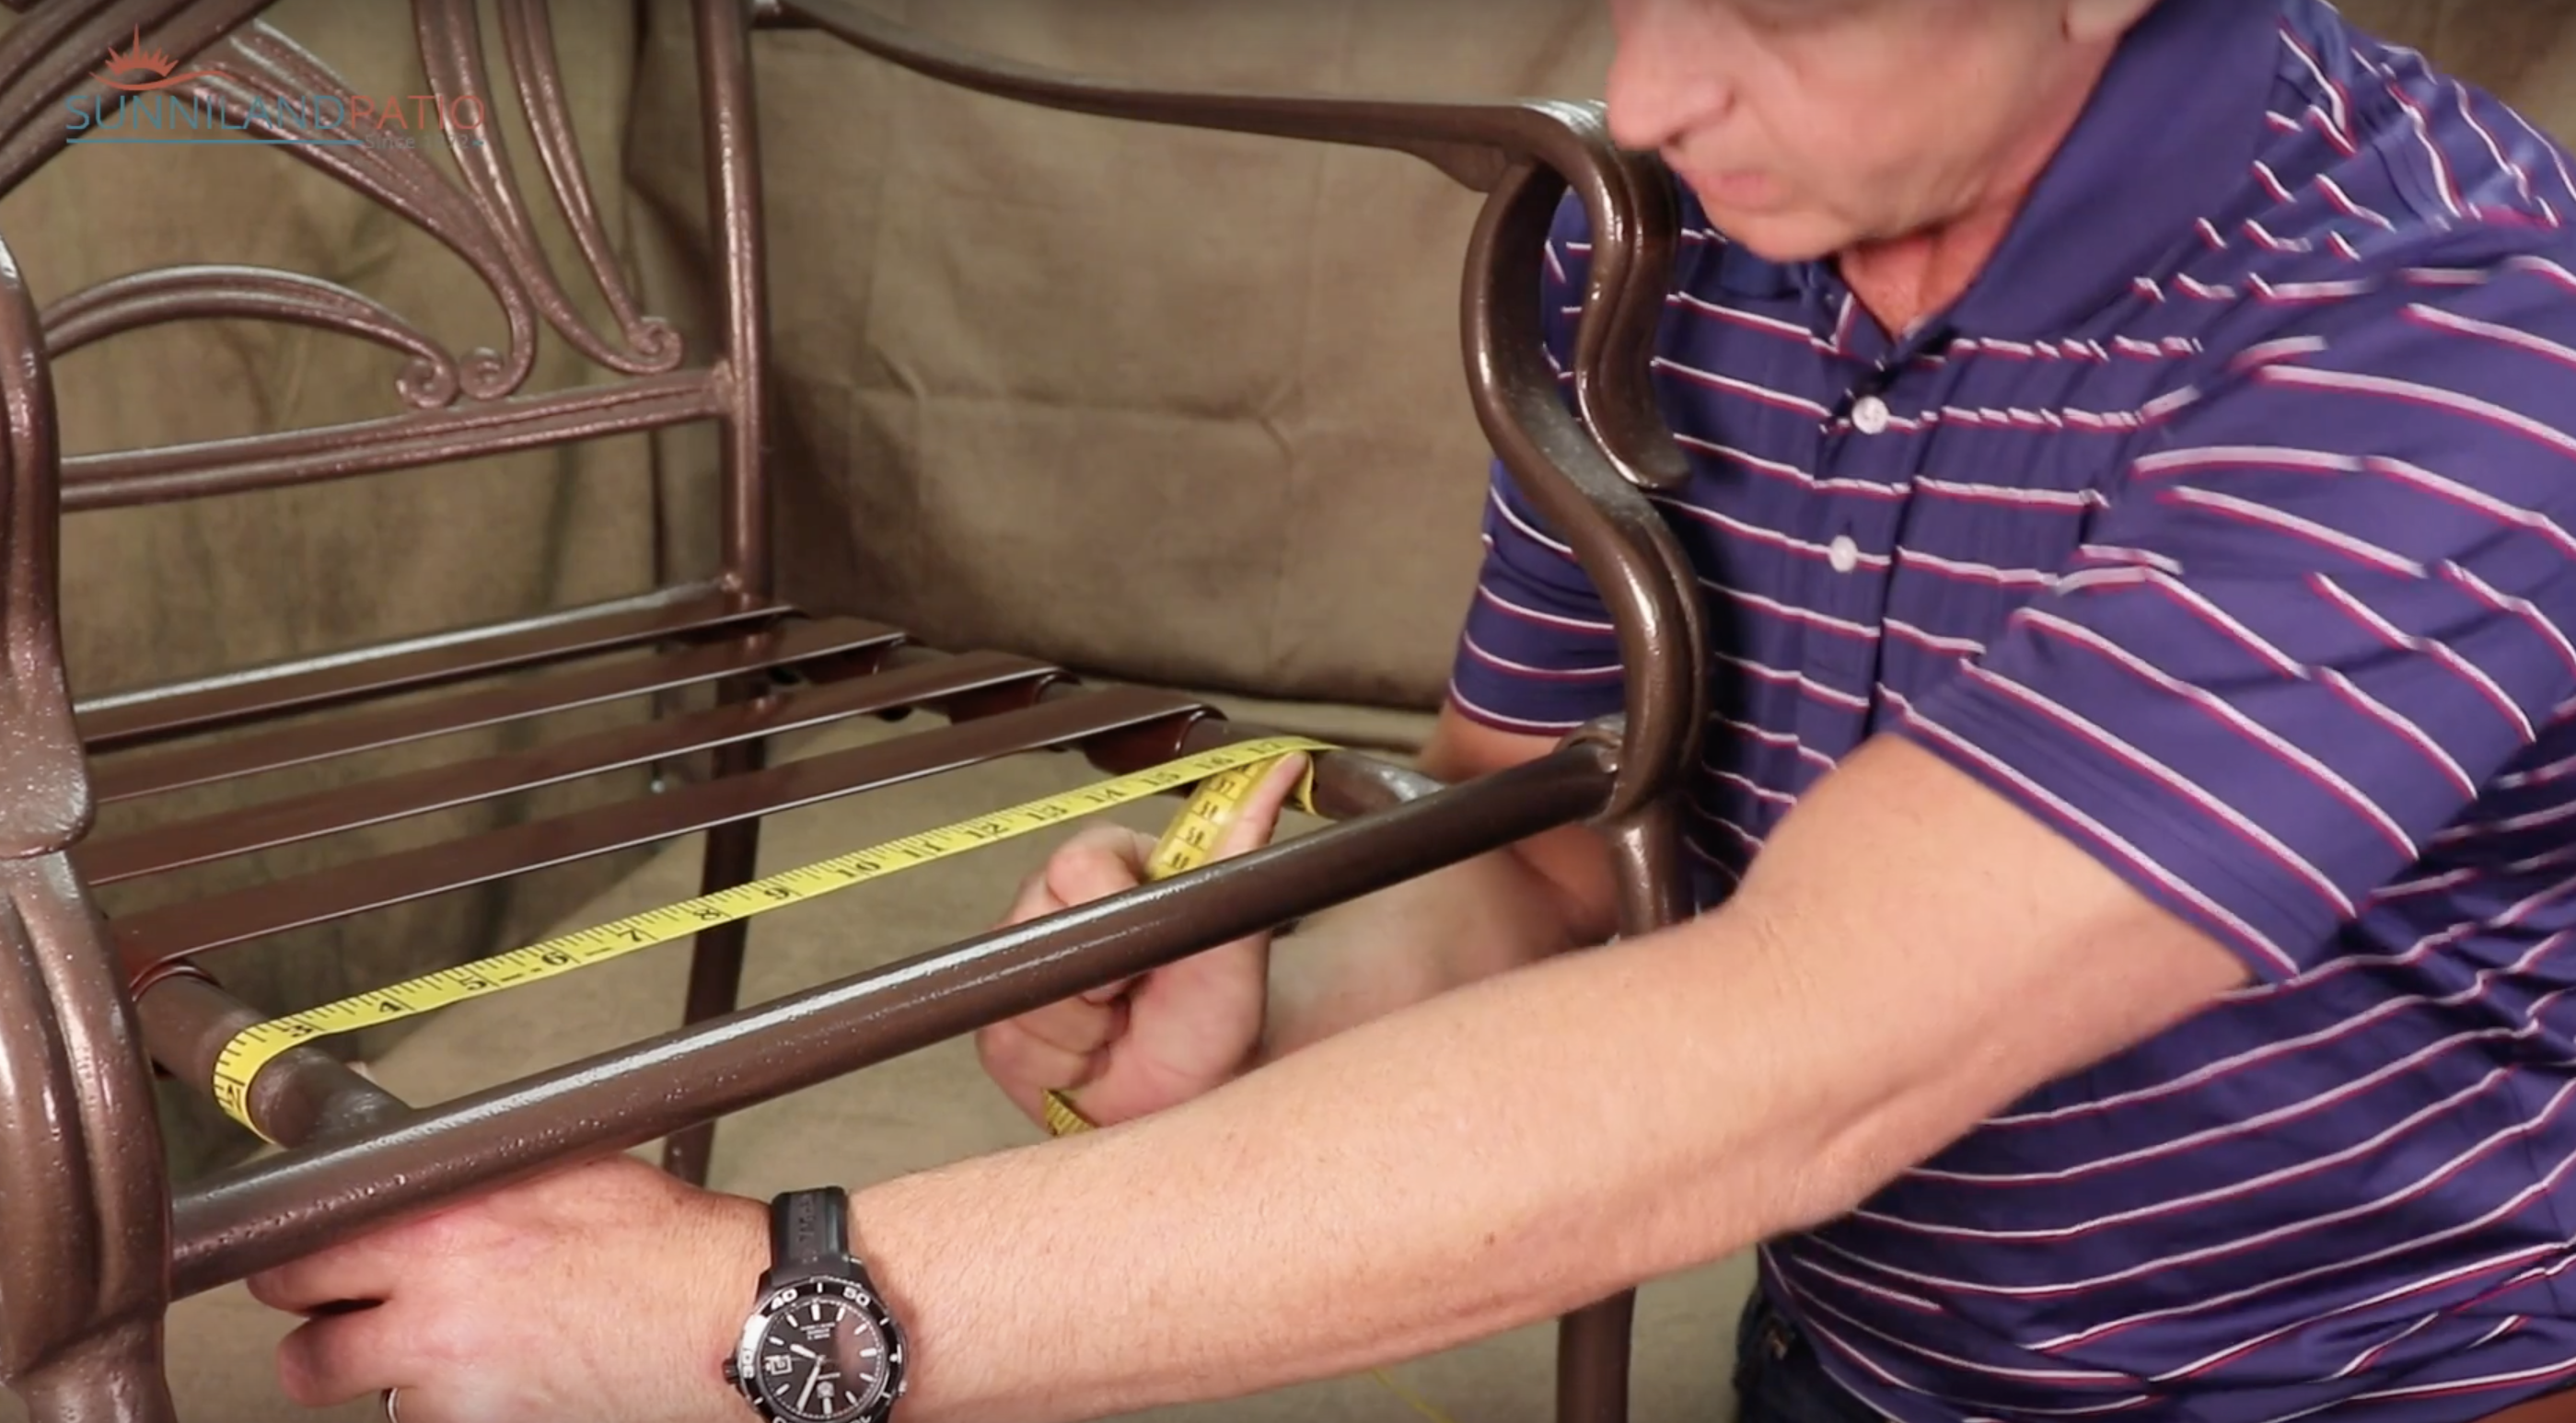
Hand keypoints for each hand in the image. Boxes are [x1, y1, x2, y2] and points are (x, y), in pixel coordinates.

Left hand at [247, 1153, 765, 1422]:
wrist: (718, 1315)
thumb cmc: (658, 1241)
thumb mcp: (553, 1174)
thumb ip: (466, 1181)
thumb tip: (415, 1173)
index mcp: (437, 1232)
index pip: (297, 1261)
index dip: (293, 1263)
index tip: (305, 1262)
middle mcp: (431, 1314)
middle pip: (304, 1355)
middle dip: (318, 1337)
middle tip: (343, 1319)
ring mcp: (455, 1387)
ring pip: (368, 1397)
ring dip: (388, 1374)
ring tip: (439, 1344)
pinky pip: (432, 1421)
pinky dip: (449, 1401)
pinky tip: (495, 1367)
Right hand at [975, 754, 1307, 1128]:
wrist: (1194, 1089)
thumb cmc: (1214, 1008)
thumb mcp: (1236, 931)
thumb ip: (1246, 849)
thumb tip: (1287, 766)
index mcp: (1105, 865)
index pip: (1073, 865)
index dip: (1105, 915)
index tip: (1143, 958)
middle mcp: (1051, 905)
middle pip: (1029, 928)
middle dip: (1092, 987)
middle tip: (1133, 999)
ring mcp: (1018, 963)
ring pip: (1019, 993)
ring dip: (1081, 1033)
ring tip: (1117, 1031)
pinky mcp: (999, 1022)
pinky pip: (1009, 1042)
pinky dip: (1060, 1066)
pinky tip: (1091, 1059)